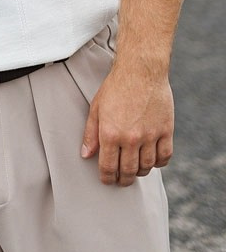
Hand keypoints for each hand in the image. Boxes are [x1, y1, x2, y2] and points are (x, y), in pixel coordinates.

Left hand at [81, 65, 174, 185]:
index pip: (108, 167)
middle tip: (121, 180)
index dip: (107, 178)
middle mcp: (130, 138)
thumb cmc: (116, 87)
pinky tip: (152, 160)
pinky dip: (159, 163)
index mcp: (110, 133)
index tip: (107, 180)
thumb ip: (90, 133)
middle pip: (128, 171)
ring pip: (146, 166)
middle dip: (123, 180)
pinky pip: (164, 157)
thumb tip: (86, 155)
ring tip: (135, 169)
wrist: (141, 70)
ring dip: (140, 172)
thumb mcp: (96, 108)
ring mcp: (150, 135)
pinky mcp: (166, 131)